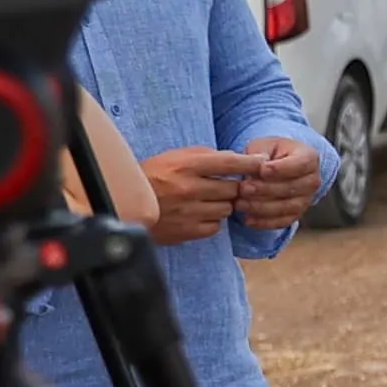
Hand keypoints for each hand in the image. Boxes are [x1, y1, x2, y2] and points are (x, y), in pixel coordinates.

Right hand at [141, 143, 314, 242]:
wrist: (123, 204)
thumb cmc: (151, 176)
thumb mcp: (174, 157)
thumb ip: (204, 156)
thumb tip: (234, 158)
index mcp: (186, 165)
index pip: (229, 162)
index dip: (250, 163)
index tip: (263, 164)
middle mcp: (190, 188)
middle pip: (233, 188)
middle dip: (234, 188)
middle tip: (227, 187)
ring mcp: (189, 211)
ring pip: (227, 209)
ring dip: (224, 205)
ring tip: (210, 201)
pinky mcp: (187, 231)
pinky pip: (215, 226)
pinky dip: (213, 221)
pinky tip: (201, 214)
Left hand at [225, 136, 326, 229]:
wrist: (278, 166)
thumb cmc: (271, 153)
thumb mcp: (264, 145)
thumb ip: (260, 153)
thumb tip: (258, 165)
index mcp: (308, 157)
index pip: (299, 165)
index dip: (280, 169)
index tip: (262, 170)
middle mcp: (312, 180)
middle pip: (290, 188)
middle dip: (265, 190)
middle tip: (243, 188)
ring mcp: (306, 200)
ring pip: (286, 207)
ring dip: (261, 207)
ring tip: (240, 203)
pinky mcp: (296, 214)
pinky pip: (282, 222)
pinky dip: (264, 222)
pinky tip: (247, 219)